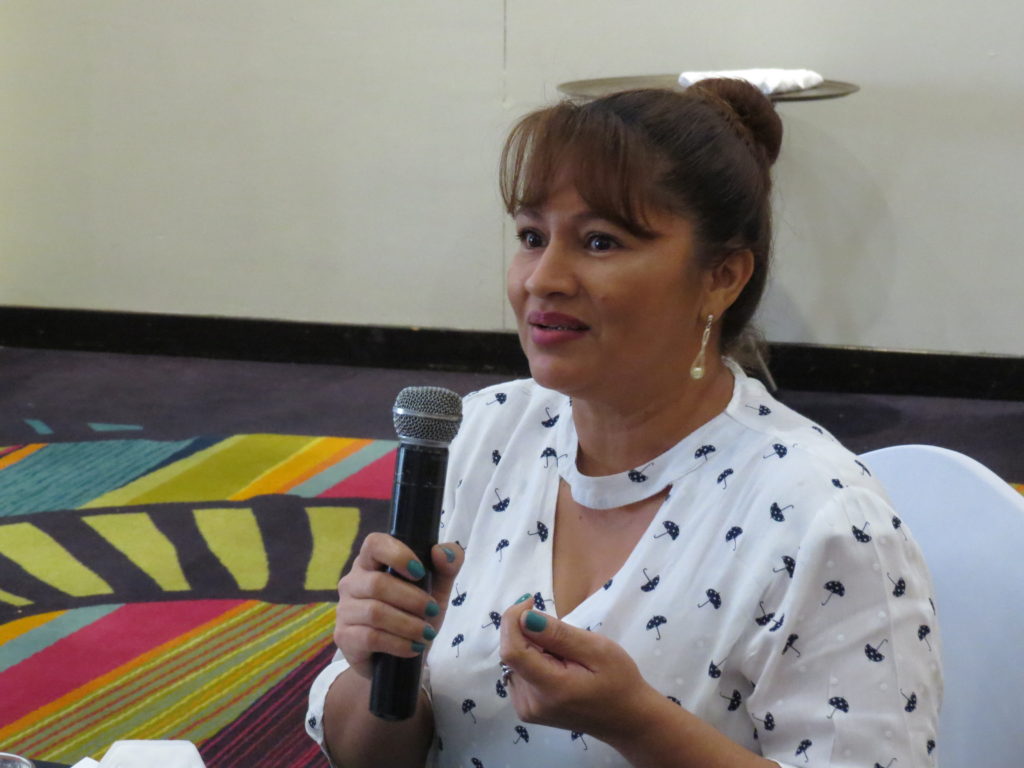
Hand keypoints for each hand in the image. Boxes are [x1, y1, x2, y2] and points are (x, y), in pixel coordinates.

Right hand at [334, 533, 463, 679]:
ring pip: (375, 612)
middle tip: (432, 611)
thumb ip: (447, 566)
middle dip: (412, 599)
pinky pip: (371, 638)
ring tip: (426, 633)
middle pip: (377, 584)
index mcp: (371, 562)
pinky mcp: (344, 637)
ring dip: (408, 624)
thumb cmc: (414, 614)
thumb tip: (443, 552)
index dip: (397, 554)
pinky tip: (413, 647)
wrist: (397, 659)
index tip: (420, 571)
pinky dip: (398, 644)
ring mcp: (345, 609)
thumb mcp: (438, 589)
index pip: (374, 544)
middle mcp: (352, 582)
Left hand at [498, 600, 653, 740]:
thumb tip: (524, 618)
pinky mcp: (526, 709)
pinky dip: (531, 661)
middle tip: (562, 635)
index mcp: (550, 689)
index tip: (530, 601)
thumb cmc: (619, 681)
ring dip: (530, 647)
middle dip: (528, 633)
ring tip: (563, 654)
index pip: (512, 651)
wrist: (625, 719)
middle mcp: (530, 703)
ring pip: (513, 662)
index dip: (512, 620)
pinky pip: (518, 673)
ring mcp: (526, 709)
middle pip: (511, 654)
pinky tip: (555, 665)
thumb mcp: (597, 650)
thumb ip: (560, 635)